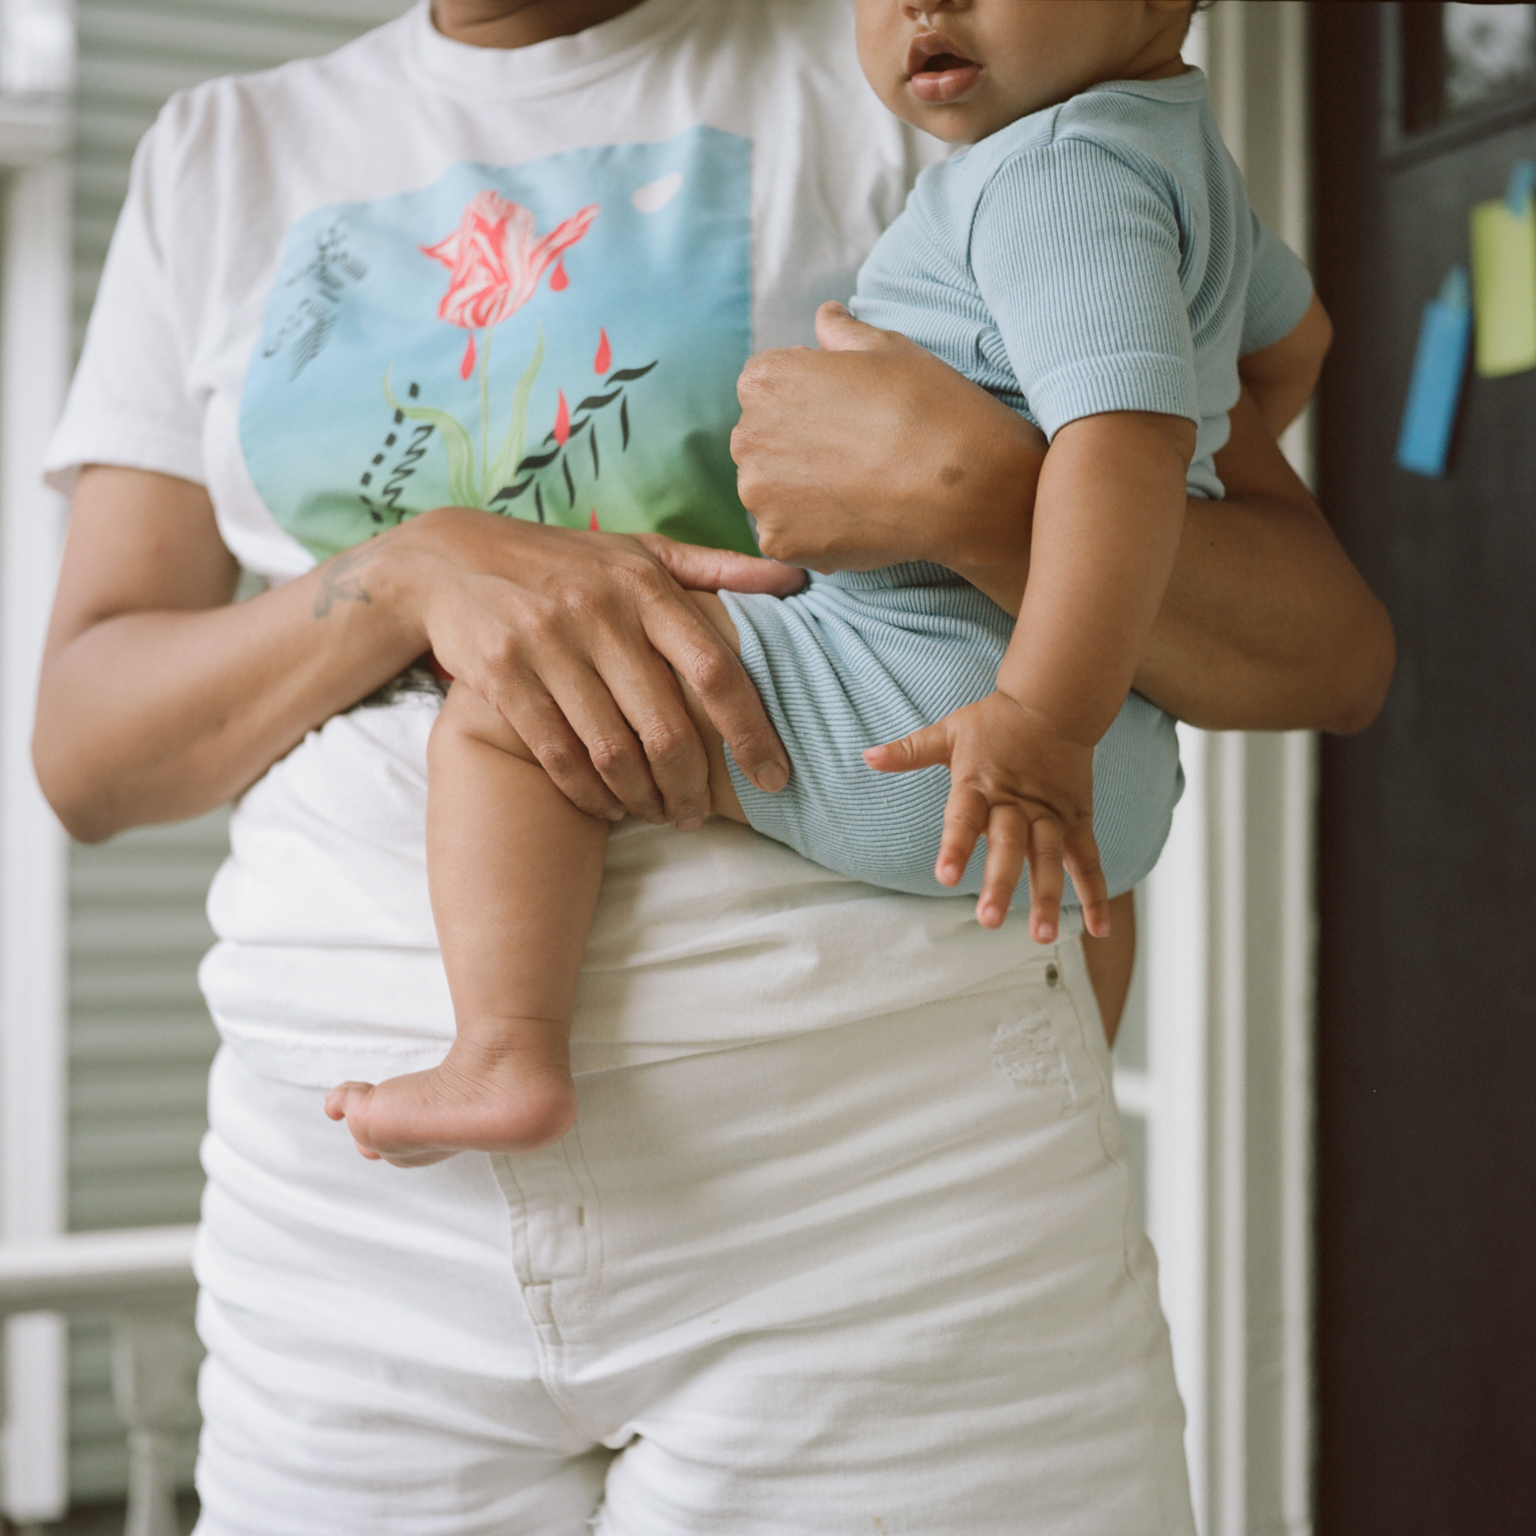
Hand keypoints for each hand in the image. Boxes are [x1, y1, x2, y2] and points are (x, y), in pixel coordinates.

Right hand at [390, 509, 803, 826]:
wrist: (451, 559)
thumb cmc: (567, 562)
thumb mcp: (639, 551)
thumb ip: (717, 569)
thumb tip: (797, 581)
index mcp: (645, 586)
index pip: (715, 668)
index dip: (751, 731)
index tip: (775, 777)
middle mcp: (599, 614)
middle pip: (665, 727)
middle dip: (691, 786)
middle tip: (699, 815)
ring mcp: (547, 645)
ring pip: (612, 752)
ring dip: (642, 799)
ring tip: (658, 815)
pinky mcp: (502, 674)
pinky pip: (559, 756)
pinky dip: (589, 795)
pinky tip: (608, 807)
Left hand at [732, 302, 1045, 574]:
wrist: (963, 485)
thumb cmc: (929, 407)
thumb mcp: (888, 348)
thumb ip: (842, 333)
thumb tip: (826, 317)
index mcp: (765, 379)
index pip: (767, 389)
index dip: (809, 402)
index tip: (847, 416)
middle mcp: (747, 435)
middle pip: (762, 442)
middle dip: (797, 448)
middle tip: (855, 458)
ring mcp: (758, 494)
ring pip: (770, 492)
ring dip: (800, 493)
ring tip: (857, 492)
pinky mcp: (777, 541)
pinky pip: (785, 536)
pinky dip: (812, 533)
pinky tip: (854, 522)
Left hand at [864, 690, 1110, 942]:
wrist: (1054, 701)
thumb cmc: (995, 721)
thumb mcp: (948, 732)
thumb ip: (909, 751)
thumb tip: (867, 756)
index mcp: (980, 785)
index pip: (964, 818)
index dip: (956, 847)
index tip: (945, 877)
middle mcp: (1018, 804)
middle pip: (1010, 845)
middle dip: (1001, 883)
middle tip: (989, 920)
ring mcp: (1051, 814)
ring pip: (1050, 859)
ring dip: (1047, 896)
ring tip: (1041, 936)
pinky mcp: (1077, 820)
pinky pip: (1089, 860)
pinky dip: (1095, 893)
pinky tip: (1097, 929)